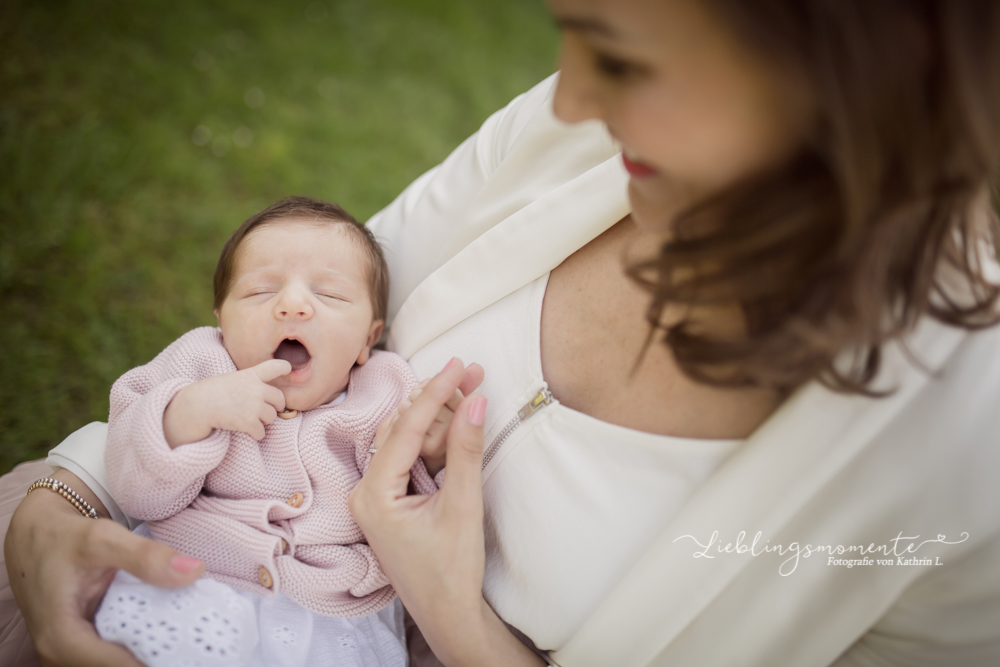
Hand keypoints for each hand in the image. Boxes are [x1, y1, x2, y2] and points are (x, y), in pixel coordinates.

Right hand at [5, 469, 205, 666]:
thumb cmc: (62, 537)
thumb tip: (194, 571)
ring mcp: (75, 649)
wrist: (36, 535)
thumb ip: (145, 557)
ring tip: (193, 636)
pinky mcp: (86, 642)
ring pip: (121, 662)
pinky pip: (119, 650)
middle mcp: (63, 653)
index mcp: (61, 637)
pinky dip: (147, 641)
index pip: (117, 666)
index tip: (192, 650)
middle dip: (159, 656)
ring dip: (154, 651)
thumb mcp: (102, 538)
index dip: (155, 661)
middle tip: (200, 644)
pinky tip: (174, 628)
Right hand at [163, 359, 290, 446]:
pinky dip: (256, 434)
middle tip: (263, 410)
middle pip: (280, 399)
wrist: (196, 406)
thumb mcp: (231, 380)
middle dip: (274, 406)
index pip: (275, 366)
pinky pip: (262, 432)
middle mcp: (256, 388)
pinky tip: (246, 430)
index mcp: (250, 375)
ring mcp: (253, 405)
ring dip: (263, 421)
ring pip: (272, 417)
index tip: (288, 369)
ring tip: (248, 419)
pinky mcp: (249, 421)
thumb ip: (249, 383)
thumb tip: (265, 396)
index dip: (284, 367)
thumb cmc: (211, 393)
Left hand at [349, 358, 542, 666]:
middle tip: (471, 371)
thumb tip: (474, 402)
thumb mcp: (462, 506)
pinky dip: (436, 440)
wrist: (448, 614)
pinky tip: (459, 422)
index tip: (459, 365)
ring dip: (439, 416)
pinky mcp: (392, 501)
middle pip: (403, 429)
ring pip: (408, 441)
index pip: (406, 429)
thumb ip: (465, 451)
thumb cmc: (451, 571)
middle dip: (438, 399)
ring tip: (471, 389)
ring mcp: (377, 497)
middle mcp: (367, 492)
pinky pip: (412, 459)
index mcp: (373, 495)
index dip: (435, 393)